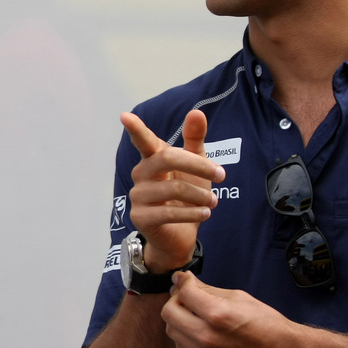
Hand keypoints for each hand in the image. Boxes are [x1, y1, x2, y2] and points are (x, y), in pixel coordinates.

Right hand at [121, 109, 224, 272]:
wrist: (180, 235)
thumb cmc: (187, 196)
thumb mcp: (195, 166)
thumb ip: (194, 140)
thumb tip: (197, 112)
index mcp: (152, 159)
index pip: (143, 141)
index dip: (135, 128)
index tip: (125, 116)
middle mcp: (141, 174)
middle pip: (167, 158)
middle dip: (199, 165)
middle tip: (222, 175)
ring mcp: (138, 196)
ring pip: (173, 187)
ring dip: (201, 195)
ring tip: (213, 202)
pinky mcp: (141, 218)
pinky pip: (169, 212)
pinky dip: (193, 212)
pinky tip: (205, 213)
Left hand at [162, 272, 302, 347]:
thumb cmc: (266, 324)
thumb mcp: (239, 298)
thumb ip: (207, 289)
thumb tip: (184, 279)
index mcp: (217, 315)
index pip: (183, 292)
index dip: (183, 282)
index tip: (185, 280)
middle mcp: (206, 337)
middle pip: (168, 313)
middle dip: (176, 301)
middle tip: (188, 298)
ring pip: (172, 331)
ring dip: (179, 319)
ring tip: (196, 315)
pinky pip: (182, 347)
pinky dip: (186, 336)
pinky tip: (202, 331)